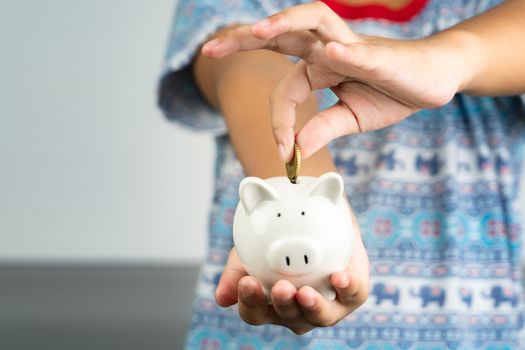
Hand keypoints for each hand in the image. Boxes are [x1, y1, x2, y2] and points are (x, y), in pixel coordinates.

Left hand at [202, 1, 466, 161]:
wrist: (434, 81)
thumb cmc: (392, 93)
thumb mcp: (351, 118)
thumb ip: (321, 128)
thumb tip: (294, 150)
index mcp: (319, 66)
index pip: (285, 88)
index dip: (278, 120)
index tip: (283, 152)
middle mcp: (327, 50)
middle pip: (281, 34)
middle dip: (243, 38)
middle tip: (208, 49)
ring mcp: (351, 46)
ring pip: (313, 22)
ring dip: (284, 24)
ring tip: (258, 32)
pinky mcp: (378, 55)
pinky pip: (357, 50)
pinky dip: (342, 52)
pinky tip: (327, 52)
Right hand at [215, 215, 368, 334]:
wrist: (311, 212)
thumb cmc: (278, 239)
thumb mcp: (251, 249)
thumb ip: (236, 270)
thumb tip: (222, 298)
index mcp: (270, 305)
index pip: (255, 313)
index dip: (250, 302)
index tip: (247, 282)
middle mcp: (298, 311)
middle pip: (289, 318)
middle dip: (285, 305)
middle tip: (281, 287)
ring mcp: (327, 304)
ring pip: (322, 316)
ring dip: (313, 306)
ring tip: (305, 292)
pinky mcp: (353, 291)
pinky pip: (354, 295)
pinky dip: (348, 288)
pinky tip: (339, 277)